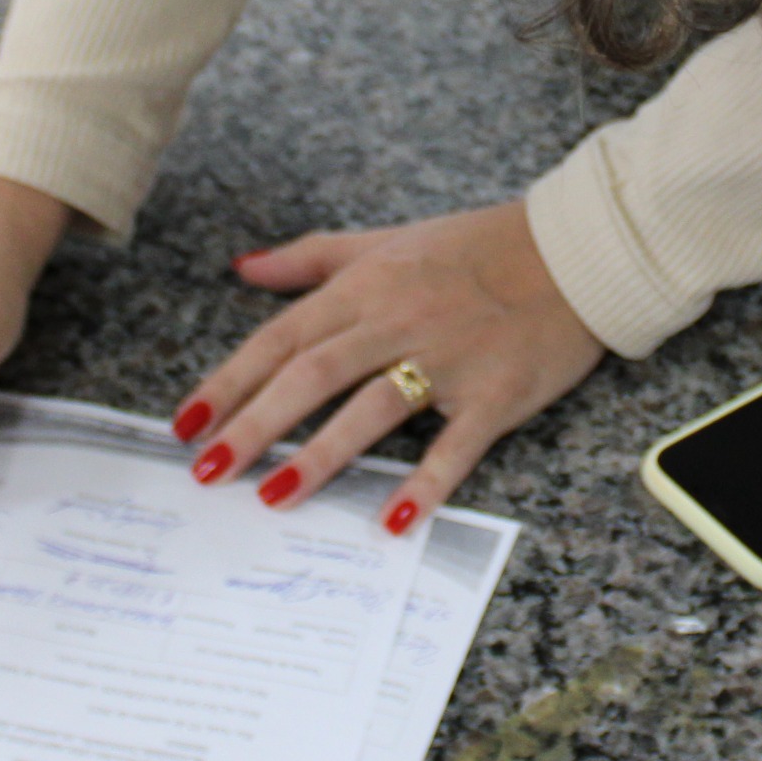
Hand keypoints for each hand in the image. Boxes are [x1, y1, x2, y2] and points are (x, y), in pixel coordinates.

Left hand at [176, 199, 603, 533]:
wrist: (576, 250)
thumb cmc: (477, 247)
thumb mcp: (387, 241)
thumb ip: (312, 258)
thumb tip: (243, 268)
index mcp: (367, 287)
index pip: (281, 338)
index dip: (229, 382)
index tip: (185, 425)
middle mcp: (399, 320)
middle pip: (311, 375)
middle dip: (254, 425)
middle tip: (208, 471)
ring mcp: (449, 359)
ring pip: (371, 408)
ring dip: (320, 455)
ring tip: (273, 496)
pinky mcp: (497, 394)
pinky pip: (455, 445)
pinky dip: (425, 482)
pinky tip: (392, 519)